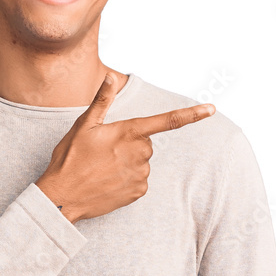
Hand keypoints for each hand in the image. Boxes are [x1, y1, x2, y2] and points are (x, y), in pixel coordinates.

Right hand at [35, 73, 214, 222]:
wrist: (63, 197)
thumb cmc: (70, 159)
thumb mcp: (83, 126)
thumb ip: (102, 101)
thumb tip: (111, 78)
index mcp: (129, 132)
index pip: (168, 121)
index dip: (192, 114)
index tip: (211, 109)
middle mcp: (140, 153)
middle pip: (146, 143)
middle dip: (130, 144)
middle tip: (104, 151)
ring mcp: (140, 174)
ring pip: (142, 162)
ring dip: (128, 162)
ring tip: (102, 168)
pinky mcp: (138, 192)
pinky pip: (139, 180)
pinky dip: (127, 179)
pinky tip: (108, 181)